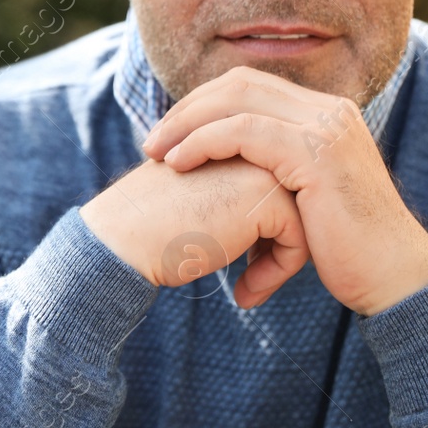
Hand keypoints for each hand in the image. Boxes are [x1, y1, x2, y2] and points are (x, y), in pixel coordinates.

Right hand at [80, 156, 307, 308]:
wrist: (121, 237)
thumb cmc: (153, 225)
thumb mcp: (204, 199)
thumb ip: (239, 194)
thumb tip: (278, 227)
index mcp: (236, 134)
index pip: (282, 185)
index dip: (269, 232)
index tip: (249, 263)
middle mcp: (253, 140)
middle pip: (300, 200)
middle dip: (284, 244)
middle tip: (254, 280)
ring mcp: (262, 162)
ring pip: (306, 217)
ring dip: (284, 260)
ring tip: (249, 288)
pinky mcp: (265, 194)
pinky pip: (299, 238)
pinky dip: (279, 271)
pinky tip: (243, 293)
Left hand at [140, 66, 427, 316]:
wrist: (393, 277)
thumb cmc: (347, 249)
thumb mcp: (305, 197)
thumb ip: (275, 172)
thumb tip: (228, 173)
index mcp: (325, 113)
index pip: (250, 85)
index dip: (203, 104)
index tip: (168, 135)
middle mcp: (329, 109)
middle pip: (239, 83)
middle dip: (188, 110)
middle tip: (151, 142)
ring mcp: (326, 127)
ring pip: (237, 100)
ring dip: (187, 124)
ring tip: (156, 155)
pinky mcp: (317, 153)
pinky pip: (245, 131)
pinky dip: (204, 142)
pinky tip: (179, 165)